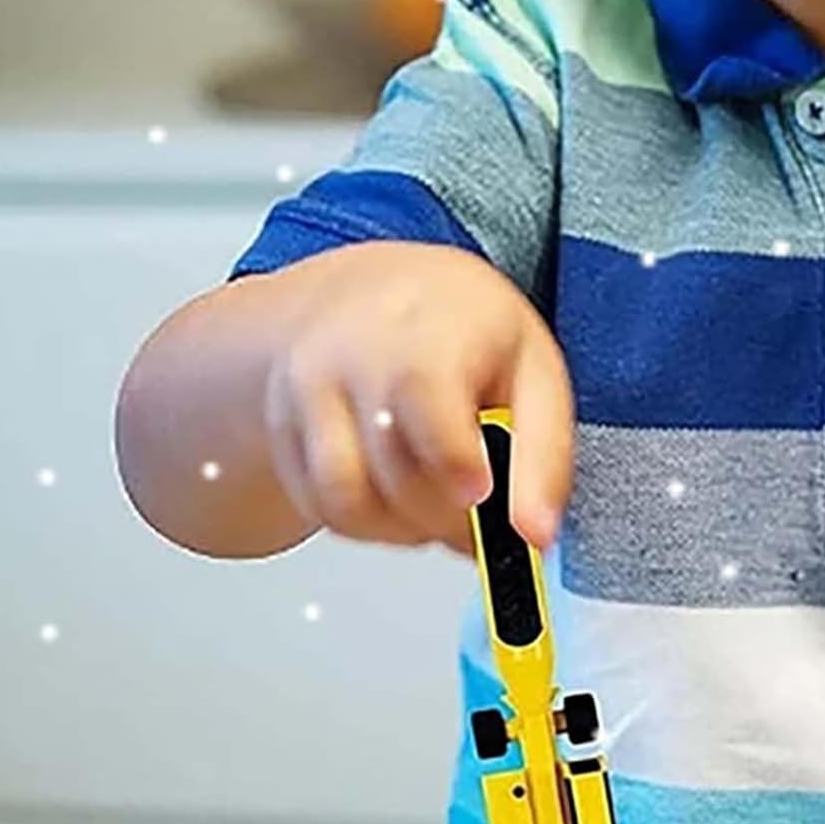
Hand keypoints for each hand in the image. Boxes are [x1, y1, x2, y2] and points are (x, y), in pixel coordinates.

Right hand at [262, 241, 572, 552]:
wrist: (377, 291)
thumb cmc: (462, 329)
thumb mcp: (532, 371)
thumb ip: (542, 457)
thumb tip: (537, 532)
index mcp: (426, 333)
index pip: (428, 407)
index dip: (456, 465)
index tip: (480, 492)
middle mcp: (352, 357)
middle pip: (391, 474)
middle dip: (445, 518)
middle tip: (478, 512)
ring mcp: (307, 393)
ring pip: (344, 501)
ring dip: (400, 531)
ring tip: (436, 508)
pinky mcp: (282, 428)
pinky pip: (320, 507)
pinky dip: (366, 525)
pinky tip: (397, 496)